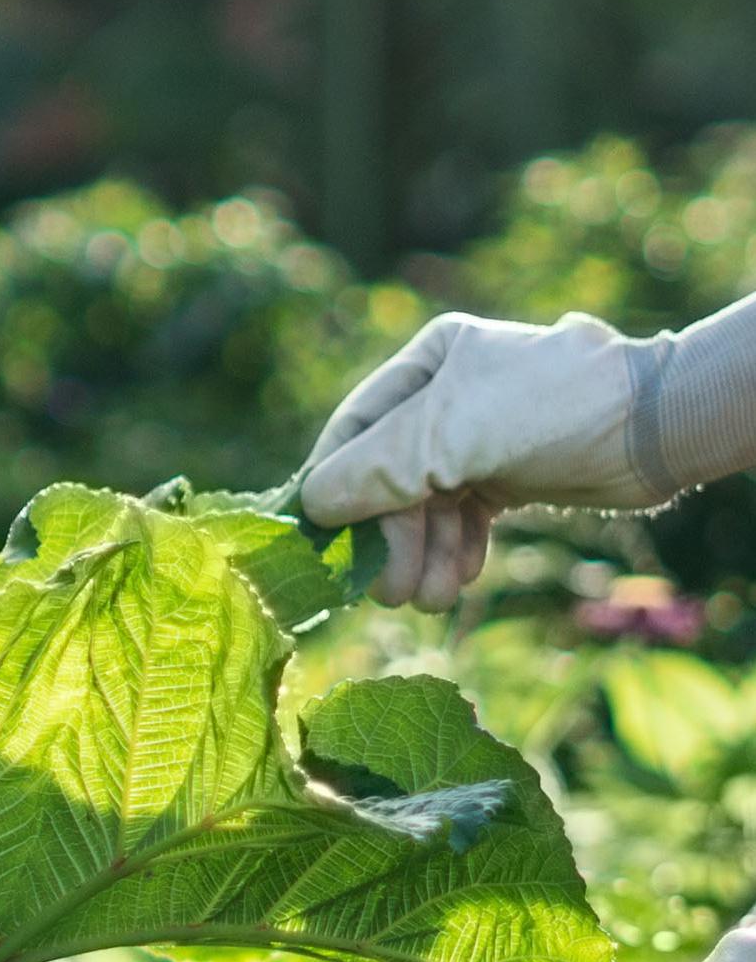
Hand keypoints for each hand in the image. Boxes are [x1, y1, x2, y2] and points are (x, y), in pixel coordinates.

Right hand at [298, 311, 661, 605]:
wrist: (653, 429)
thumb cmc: (546, 410)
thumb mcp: (444, 435)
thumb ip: (370, 470)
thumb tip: (309, 508)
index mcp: (426, 363)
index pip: (353, 434)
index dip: (334, 492)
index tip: (324, 546)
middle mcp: (444, 398)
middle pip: (387, 481)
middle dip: (391, 540)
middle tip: (391, 592)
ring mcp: (475, 439)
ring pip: (424, 509)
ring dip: (423, 557)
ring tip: (433, 598)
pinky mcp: (506, 475)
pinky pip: (460, 521)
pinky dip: (455, 552)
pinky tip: (460, 578)